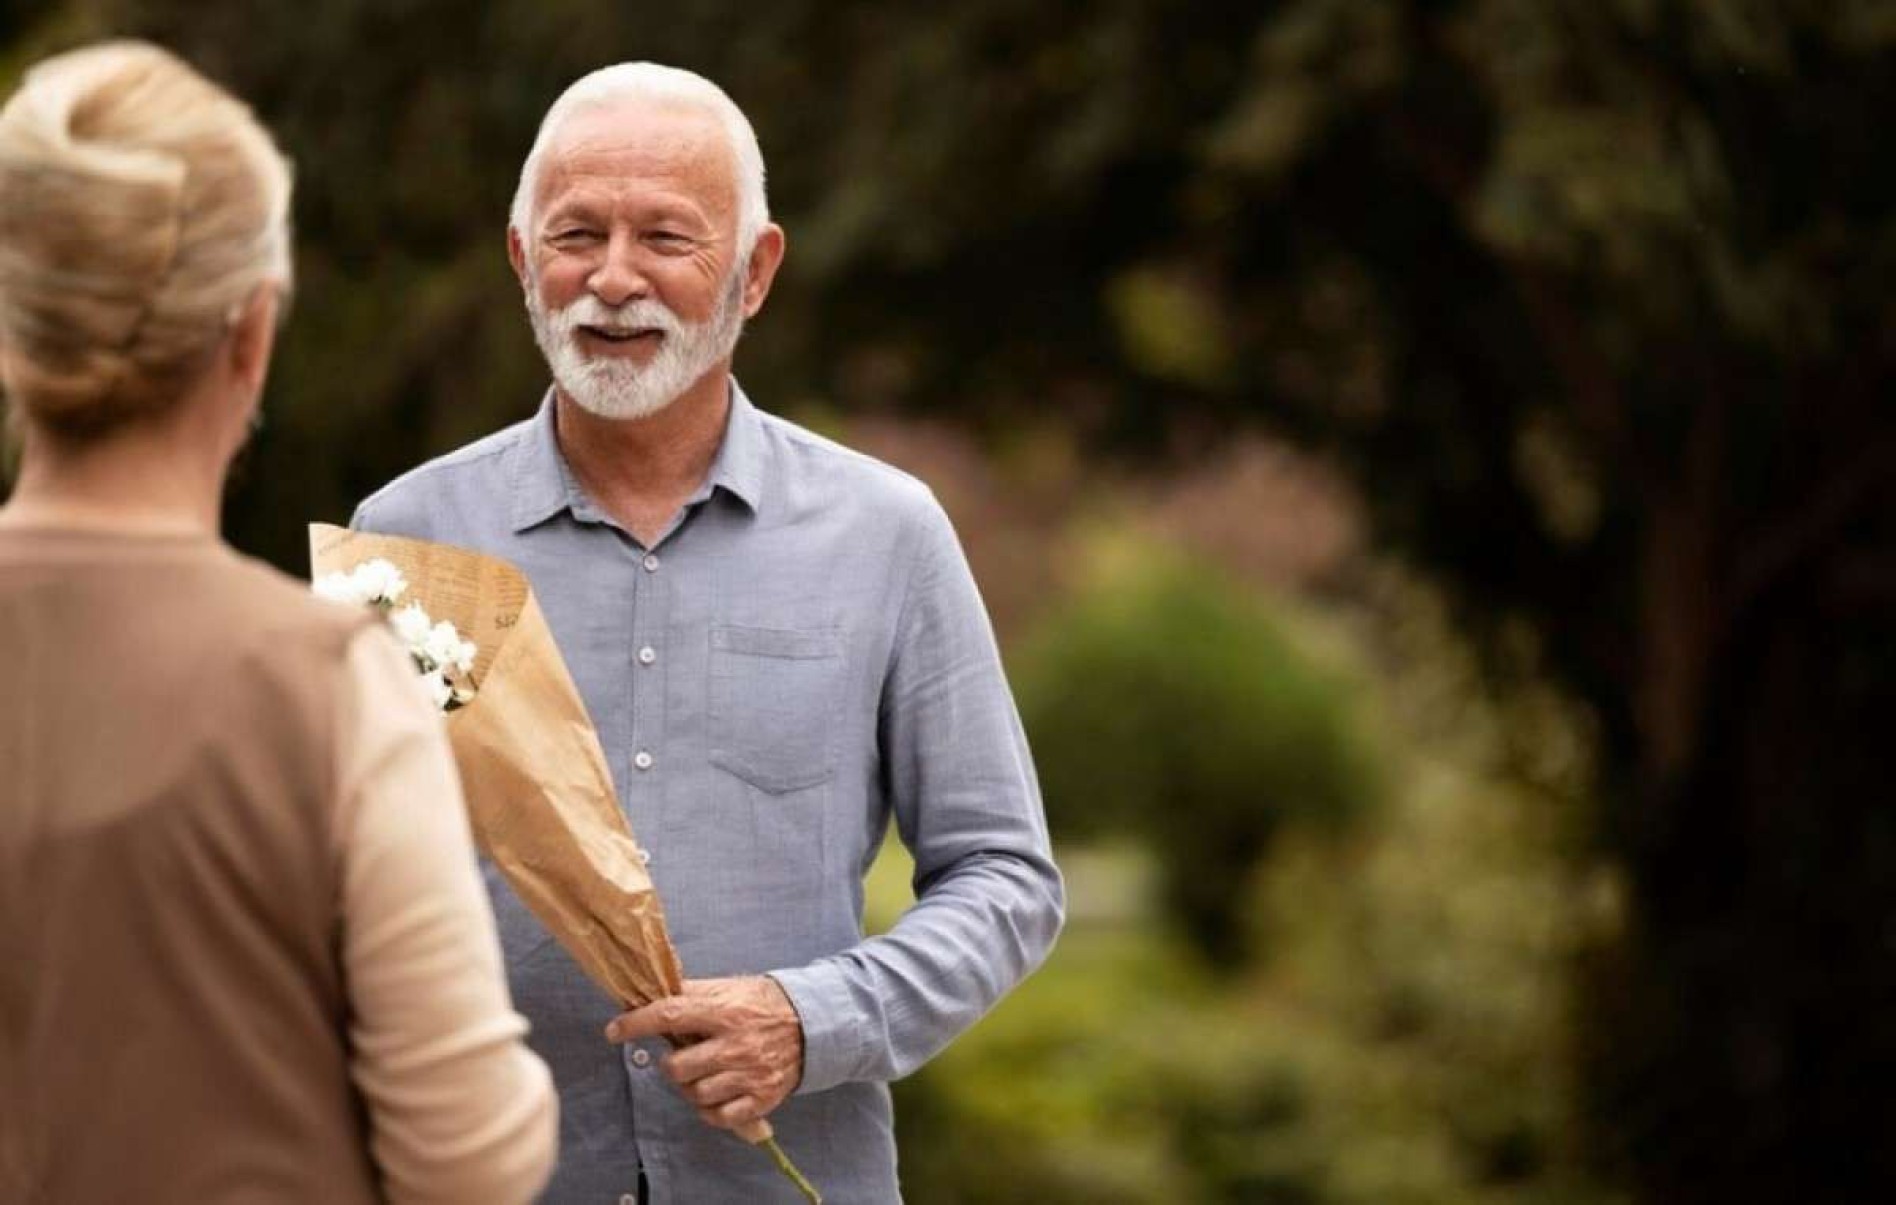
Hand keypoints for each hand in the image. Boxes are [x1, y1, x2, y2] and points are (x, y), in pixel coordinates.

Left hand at [605, 976, 803, 1132]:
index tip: (614, 1030)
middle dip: (672, 1064)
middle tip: (681, 1057)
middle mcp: (736, 1044)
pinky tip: (714, 1095)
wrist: (813, 1024)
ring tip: (701, 1075)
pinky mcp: (761, 1098)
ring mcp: (749, 1074)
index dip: (636, 1023)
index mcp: (724, 1011)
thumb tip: (650, 991)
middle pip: (678, 1067)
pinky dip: (709, 1110)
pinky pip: (719, 1116)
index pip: (670, 1015)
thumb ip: (692, 992)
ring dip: (690, 1087)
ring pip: (696, 1094)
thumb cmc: (762, 1004)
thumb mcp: (730, 987)